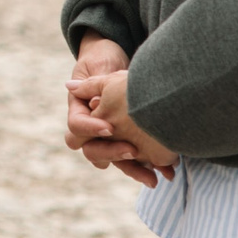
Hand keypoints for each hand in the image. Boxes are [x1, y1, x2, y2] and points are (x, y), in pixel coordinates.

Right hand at [65, 41, 175, 185]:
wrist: (130, 65)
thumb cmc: (106, 61)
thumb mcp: (99, 67)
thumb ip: (90, 83)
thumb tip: (70, 87)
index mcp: (81, 111)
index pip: (77, 127)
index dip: (90, 130)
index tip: (109, 128)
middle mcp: (94, 129)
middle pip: (94, 151)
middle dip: (112, 153)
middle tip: (132, 150)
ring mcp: (114, 138)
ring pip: (118, 162)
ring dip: (134, 170)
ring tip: (153, 177)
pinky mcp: (135, 142)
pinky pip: (141, 161)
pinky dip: (154, 167)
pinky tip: (168, 171)